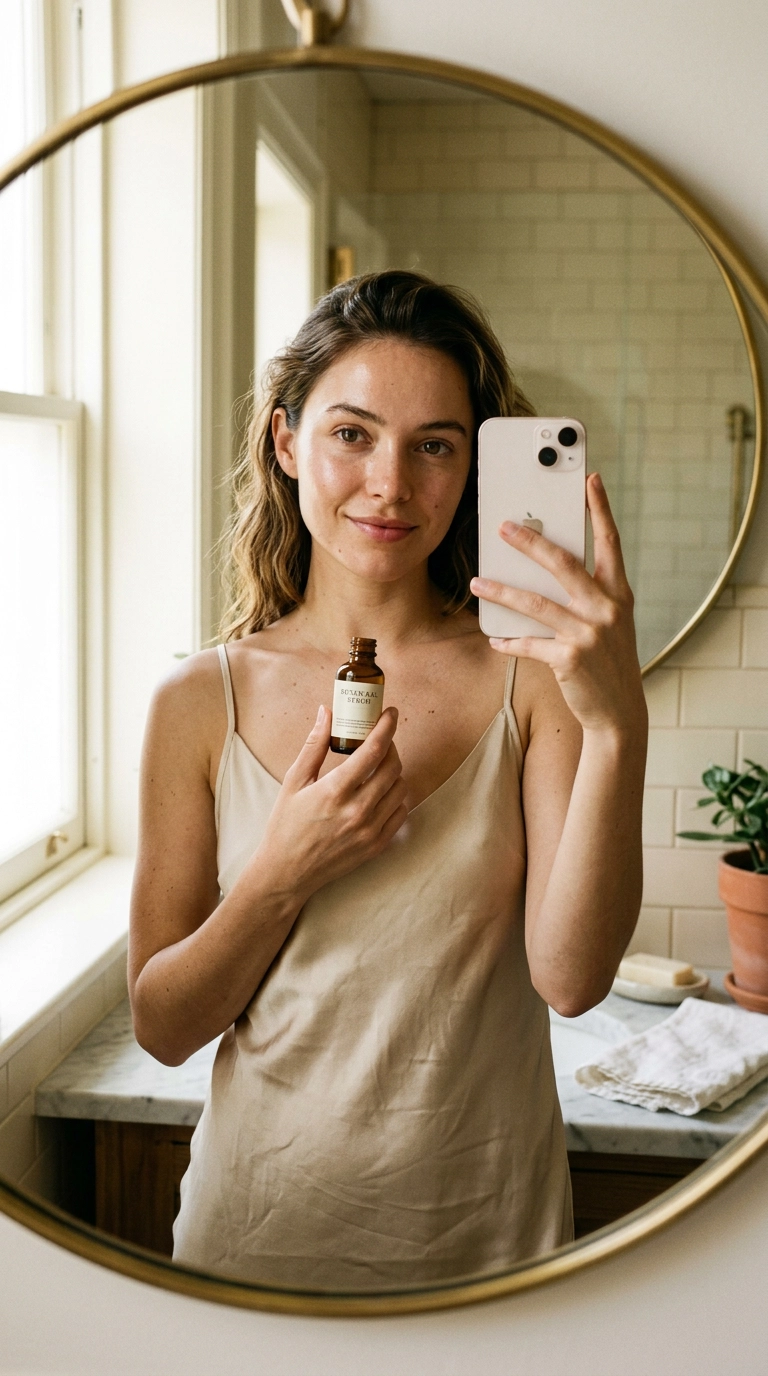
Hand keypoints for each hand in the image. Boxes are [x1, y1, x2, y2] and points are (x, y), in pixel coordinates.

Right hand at [253, 704, 407, 901]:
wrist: (287, 872)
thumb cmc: (286, 825)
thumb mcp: (294, 781)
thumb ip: (314, 745)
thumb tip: (327, 711)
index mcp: (334, 791)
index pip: (373, 750)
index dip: (386, 726)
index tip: (390, 713)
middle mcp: (357, 811)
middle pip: (393, 767)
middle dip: (390, 746)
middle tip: (380, 740)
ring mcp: (370, 831)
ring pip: (401, 788)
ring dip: (394, 771)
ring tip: (378, 766)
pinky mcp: (377, 846)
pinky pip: (401, 812)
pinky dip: (396, 797)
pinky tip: (380, 792)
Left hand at [470, 473, 644, 734]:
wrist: (620, 712)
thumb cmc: (609, 662)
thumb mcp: (610, 623)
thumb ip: (589, 595)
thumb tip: (547, 568)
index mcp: (618, 594)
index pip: (610, 542)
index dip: (600, 509)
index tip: (591, 478)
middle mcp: (606, 608)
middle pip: (563, 563)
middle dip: (530, 541)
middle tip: (503, 526)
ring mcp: (588, 633)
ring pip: (535, 603)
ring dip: (501, 591)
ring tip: (478, 582)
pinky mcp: (569, 658)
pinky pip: (529, 643)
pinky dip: (509, 641)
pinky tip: (494, 638)